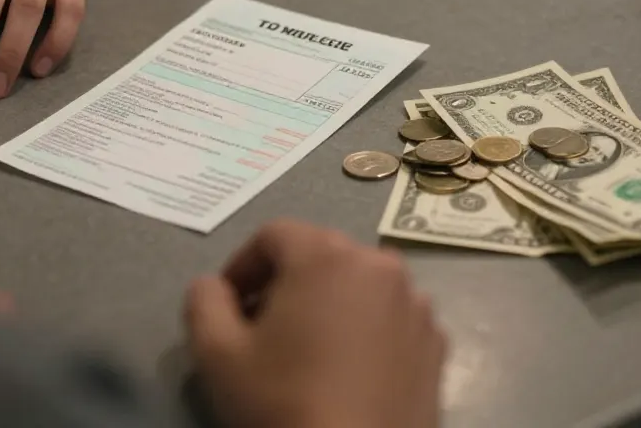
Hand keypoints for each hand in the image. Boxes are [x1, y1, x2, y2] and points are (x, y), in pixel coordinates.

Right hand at [185, 220, 445, 427]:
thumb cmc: (284, 404)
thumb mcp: (217, 355)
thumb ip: (204, 302)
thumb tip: (214, 286)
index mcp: (328, 256)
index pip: (273, 236)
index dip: (242, 266)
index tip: (228, 307)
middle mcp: (380, 266)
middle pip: (320, 256)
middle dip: (285, 284)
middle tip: (260, 330)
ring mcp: (416, 305)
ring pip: (359, 286)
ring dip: (328, 305)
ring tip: (306, 352)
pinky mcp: (436, 345)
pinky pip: (390, 319)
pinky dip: (366, 331)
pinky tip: (347, 372)